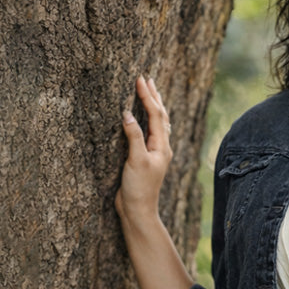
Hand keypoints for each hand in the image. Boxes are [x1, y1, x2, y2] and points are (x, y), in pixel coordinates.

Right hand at [116, 75, 172, 220]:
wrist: (138, 210)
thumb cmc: (139, 187)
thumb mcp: (136, 160)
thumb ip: (133, 136)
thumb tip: (127, 114)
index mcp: (162, 146)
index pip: (155, 115)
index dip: (147, 96)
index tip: (140, 79)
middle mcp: (161, 147)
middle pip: (160, 116)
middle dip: (154, 97)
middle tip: (147, 79)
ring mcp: (154, 153)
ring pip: (157, 124)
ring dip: (153, 107)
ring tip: (150, 92)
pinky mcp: (145, 159)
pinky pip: (149, 133)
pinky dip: (147, 121)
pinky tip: (144, 119)